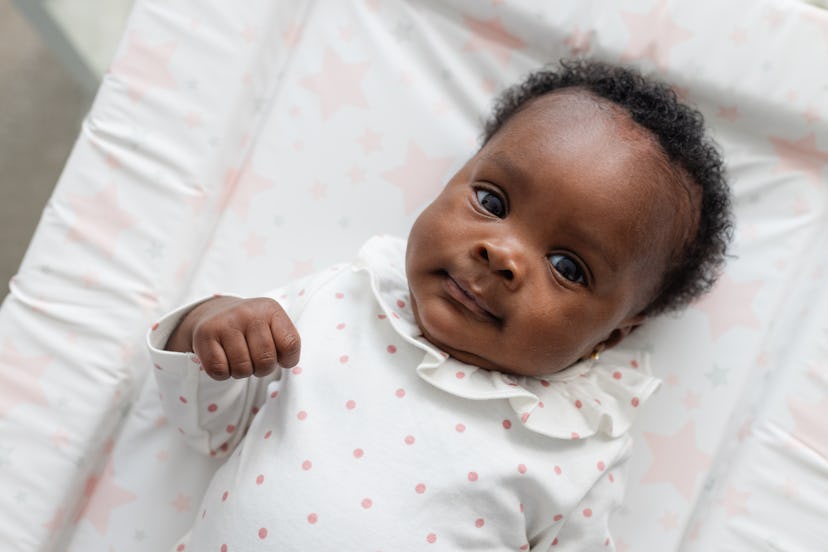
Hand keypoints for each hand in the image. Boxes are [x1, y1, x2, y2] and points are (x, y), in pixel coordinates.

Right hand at [165, 296, 300, 379]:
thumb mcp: (273, 326)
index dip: (286, 359)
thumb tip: (287, 363)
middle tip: (254, 359)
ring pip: (242, 368)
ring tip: (238, 357)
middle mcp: (248, 312)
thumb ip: (286, 343)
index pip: (291, 345)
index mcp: (271, 309)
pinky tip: (222, 358)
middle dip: (261, 368)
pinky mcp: (205, 334)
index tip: (278, 356)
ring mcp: (226, 322)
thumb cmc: (250, 327)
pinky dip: (222, 373)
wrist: (214, 313)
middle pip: (266, 361)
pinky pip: (219, 370)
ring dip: (241, 371)